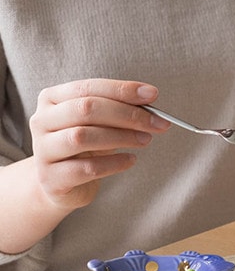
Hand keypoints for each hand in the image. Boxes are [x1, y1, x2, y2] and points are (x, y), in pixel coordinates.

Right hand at [28, 78, 169, 210]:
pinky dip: (114, 163)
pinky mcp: (51, 178)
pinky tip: (131, 160)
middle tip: (157, 123)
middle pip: (86, 110)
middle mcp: (41, 121)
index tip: (153, 94)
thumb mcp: (100, 122)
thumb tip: (150, 98)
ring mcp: (43, 150)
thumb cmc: (86, 145)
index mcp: (52, 98)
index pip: (89, 88)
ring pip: (82, 137)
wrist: (61, 182)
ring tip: (146, 140)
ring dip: (121, 137)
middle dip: (127, 115)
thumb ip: (119, 108)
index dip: (122, 90)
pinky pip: (87, 168)